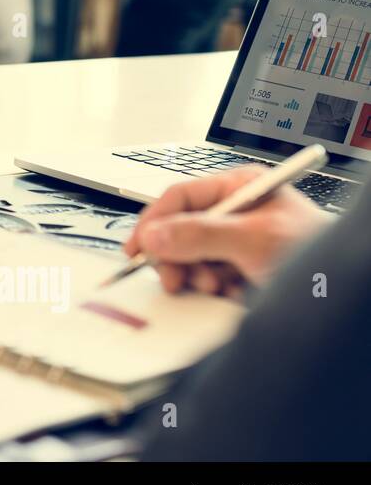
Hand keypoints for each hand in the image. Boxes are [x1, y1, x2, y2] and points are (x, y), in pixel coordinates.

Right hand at [123, 166, 331, 294]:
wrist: (347, 297)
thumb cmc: (318, 255)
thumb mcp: (253, 240)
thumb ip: (200, 235)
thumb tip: (154, 235)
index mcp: (240, 188)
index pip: (180, 197)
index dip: (153, 222)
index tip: (137, 248)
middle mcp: (236, 211)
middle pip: (180, 229)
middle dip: (177, 256)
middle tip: (175, 278)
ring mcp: (237, 240)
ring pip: (191, 255)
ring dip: (196, 274)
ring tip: (216, 285)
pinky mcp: (240, 267)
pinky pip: (206, 274)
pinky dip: (212, 287)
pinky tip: (230, 291)